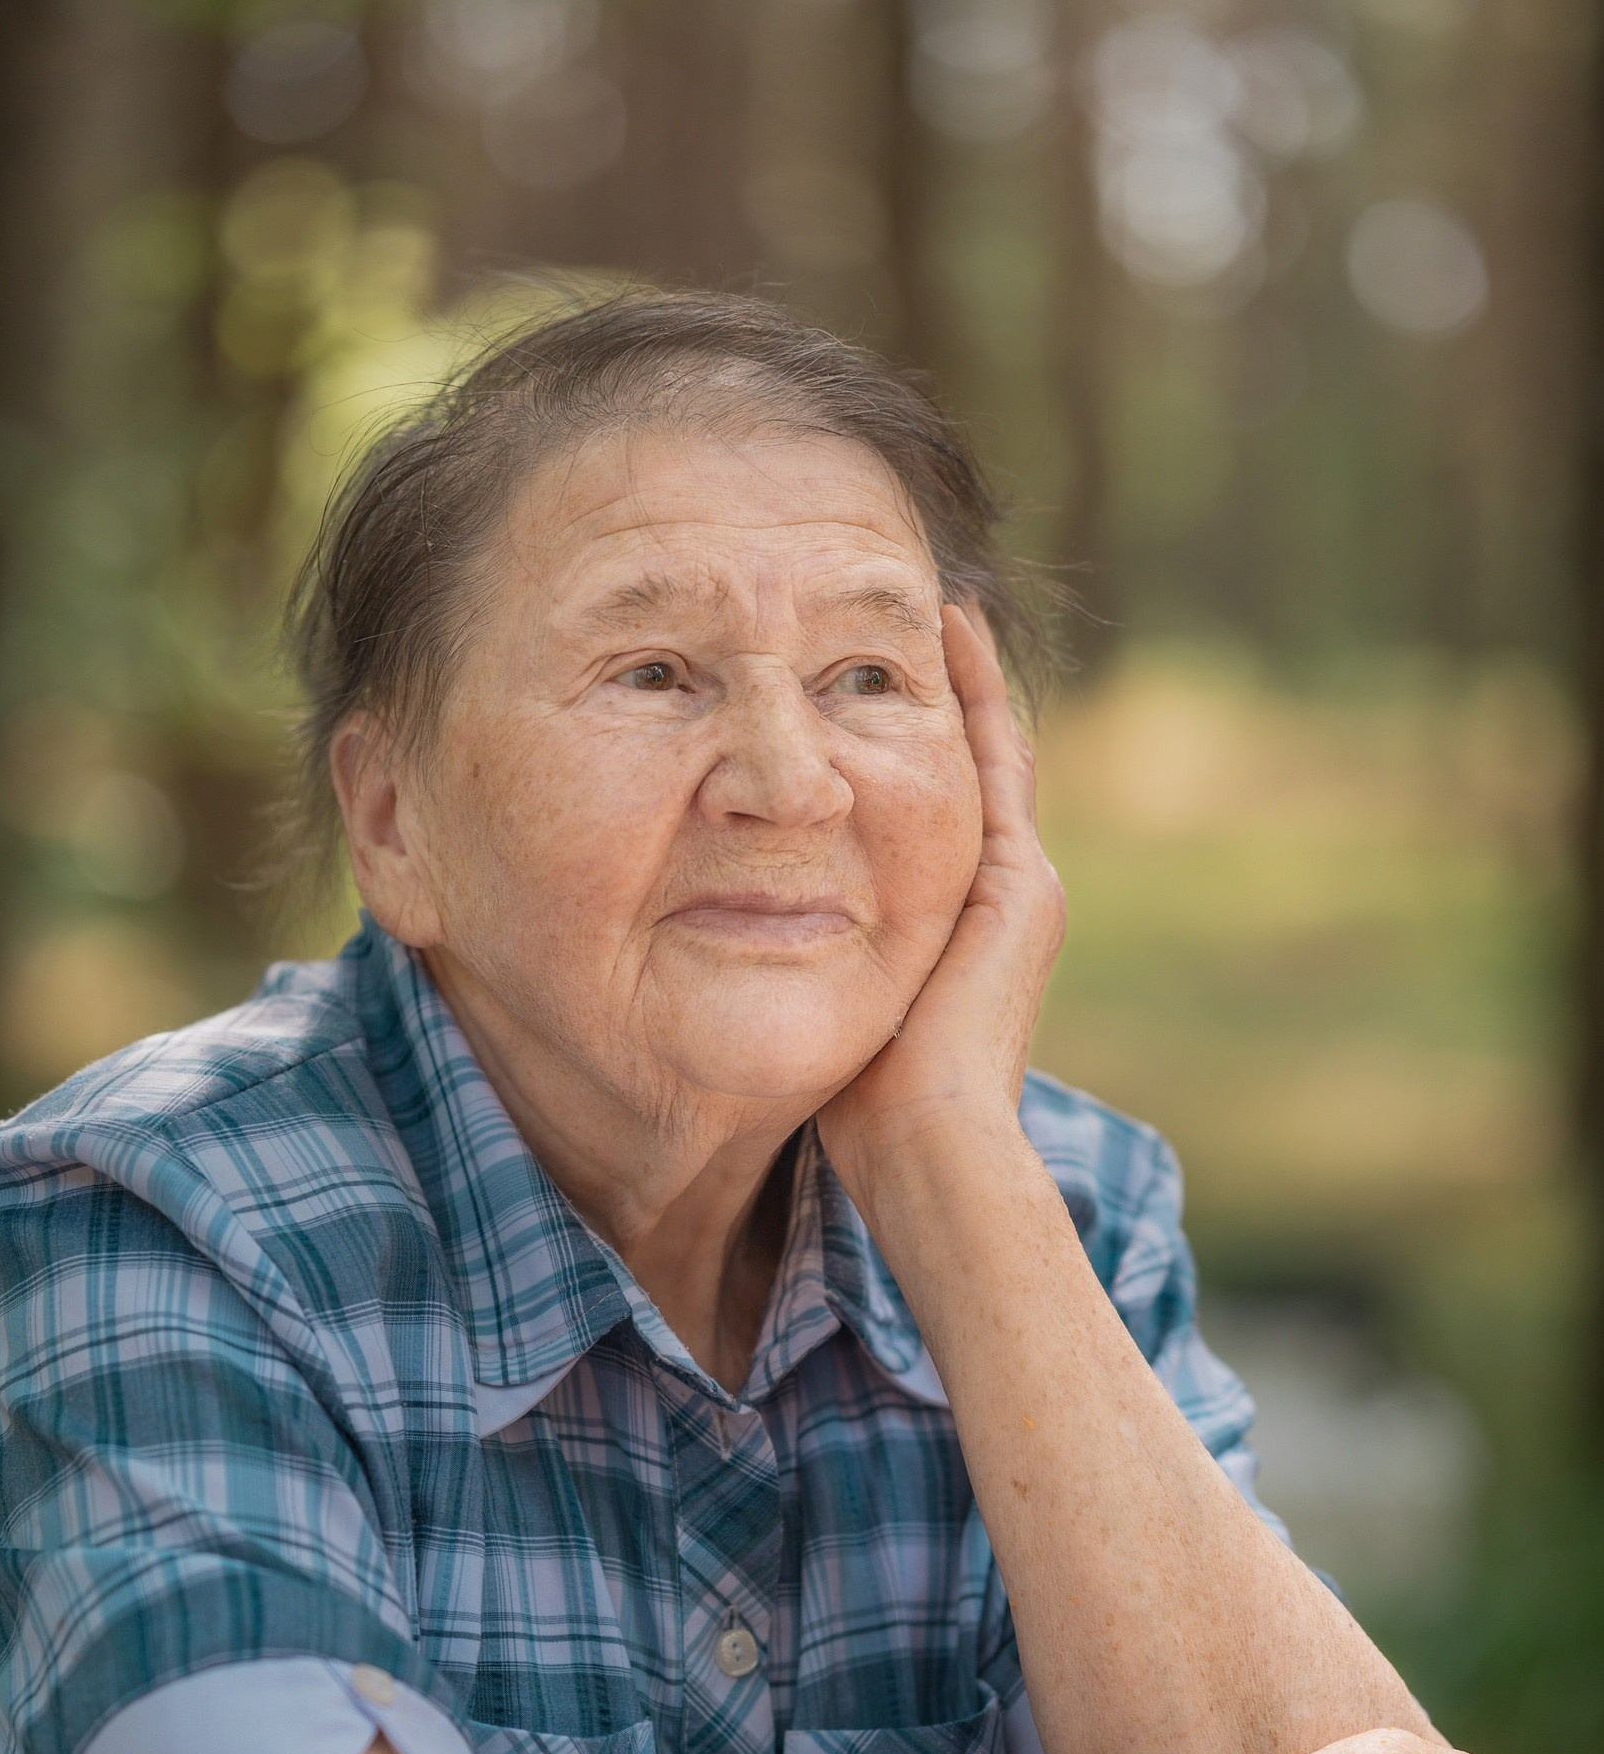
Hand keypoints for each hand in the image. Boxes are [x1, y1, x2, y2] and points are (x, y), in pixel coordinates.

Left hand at [817, 604, 1064, 1197]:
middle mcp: (1005, 906)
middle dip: (944, 709)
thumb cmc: (864, 1112)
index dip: (907, 761)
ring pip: (991, 758)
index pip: (933, 827)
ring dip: (964, 685)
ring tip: (937, 610)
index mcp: (962, 940)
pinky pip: (998, 759)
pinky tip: (950, 632)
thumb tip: (730, 950)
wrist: (928, 1143)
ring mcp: (1022, 889)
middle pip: (971, 781)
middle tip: (912, 629)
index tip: (865, 699)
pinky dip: (977, 694)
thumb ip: (807, 969)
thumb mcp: (829, 1016)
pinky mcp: (1020, 881)